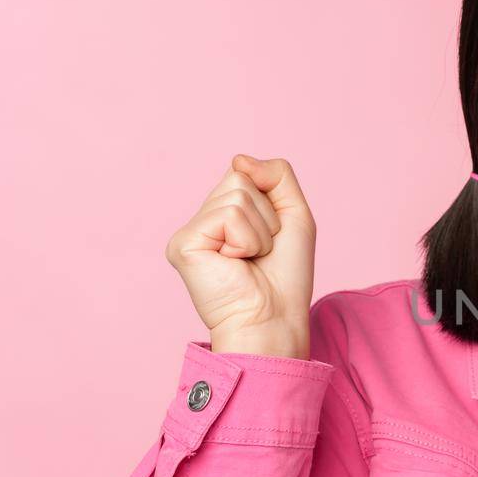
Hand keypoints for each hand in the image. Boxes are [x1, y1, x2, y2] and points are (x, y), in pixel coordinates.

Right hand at [164, 154, 316, 357]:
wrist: (274, 317)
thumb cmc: (285, 275)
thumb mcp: (294, 214)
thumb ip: (277, 174)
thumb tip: (239, 159)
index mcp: (224, 212)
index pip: (245, 172)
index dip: (271, 202)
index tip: (272, 237)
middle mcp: (203, 219)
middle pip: (240, 179)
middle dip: (266, 216)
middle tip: (260, 251)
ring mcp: (190, 230)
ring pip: (237, 196)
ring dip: (259, 231)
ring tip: (248, 259)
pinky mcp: (183, 243)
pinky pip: (228, 215)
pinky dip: (246, 240)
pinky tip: (234, 263)